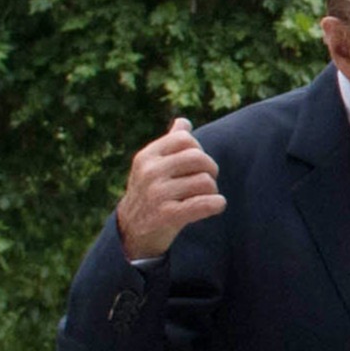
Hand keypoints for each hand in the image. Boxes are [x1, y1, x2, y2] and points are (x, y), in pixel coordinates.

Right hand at [116, 119, 224, 258]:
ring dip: (213, 191)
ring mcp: (157, 194)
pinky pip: (205, 204)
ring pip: (206, 182)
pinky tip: (215, 205)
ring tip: (204, 197)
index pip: (185, 139)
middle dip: (211, 170)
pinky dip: (217, 204)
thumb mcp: (153, 165)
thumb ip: (169, 143)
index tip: (197, 165)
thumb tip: (184, 122)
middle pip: (199, 158)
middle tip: (207, 181)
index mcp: (147, 156)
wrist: (132, 228)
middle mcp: (150, 172)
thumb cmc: (151, 191)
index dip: (199, 150)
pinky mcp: (168, 215)